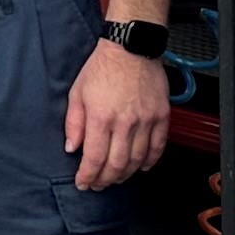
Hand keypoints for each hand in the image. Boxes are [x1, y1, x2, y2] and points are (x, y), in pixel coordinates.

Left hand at [65, 38, 172, 192]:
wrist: (131, 48)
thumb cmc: (102, 68)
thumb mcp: (76, 93)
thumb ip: (74, 123)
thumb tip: (72, 147)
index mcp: (101, 118)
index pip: (94, 158)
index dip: (88, 175)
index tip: (83, 182)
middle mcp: (125, 123)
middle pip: (117, 164)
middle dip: (105, 180)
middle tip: (98, 185)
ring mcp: (146, 121)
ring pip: (138, 159)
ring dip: (126, 174)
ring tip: (116, 177)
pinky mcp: (162, 116)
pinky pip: (159, 146)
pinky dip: (151, 161)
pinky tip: (142, 167)